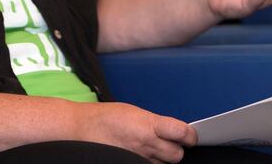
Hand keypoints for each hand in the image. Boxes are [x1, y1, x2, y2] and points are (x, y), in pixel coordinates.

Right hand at [74, 102, 196, 163]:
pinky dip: (151, 163)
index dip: (190, 135)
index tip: (189, 135)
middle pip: (178, 155)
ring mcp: (139, 159)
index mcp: (148, 125)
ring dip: (163, 158)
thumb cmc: (105, 117)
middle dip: (176, 148)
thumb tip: (172, 130)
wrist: (81, 129)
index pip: (182, 133)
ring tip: (151, 148)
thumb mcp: (133, 112)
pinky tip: (143, 155)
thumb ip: (154, 123)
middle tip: (167, 141)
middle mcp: (146, 144)